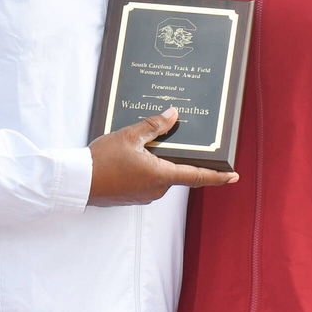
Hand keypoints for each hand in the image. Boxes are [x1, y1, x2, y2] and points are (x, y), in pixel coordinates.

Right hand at [88, 107, 238, 205]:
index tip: (234, 176)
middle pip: (176, 171)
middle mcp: (157, 189)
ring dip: (156, 161)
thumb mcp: (130, 135)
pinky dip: (144, 168)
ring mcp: (144, 195)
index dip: (218, 177)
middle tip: (168, 137)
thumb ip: (154, 126)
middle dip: (174, 156)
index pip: (197, 177)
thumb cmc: (102, 160)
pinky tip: (130, 156)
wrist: (77, 182)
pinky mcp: (132, 196)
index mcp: (161, 175)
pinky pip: (146, 180)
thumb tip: (173, 115)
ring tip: (141, 144)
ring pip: (160, 175)